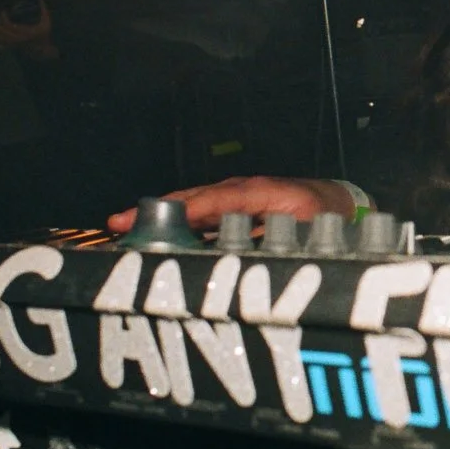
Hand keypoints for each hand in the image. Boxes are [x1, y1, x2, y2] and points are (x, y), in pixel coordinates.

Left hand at [0, 7, 52, 46]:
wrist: (42, 52)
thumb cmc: (44, 37)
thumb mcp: (46, 24)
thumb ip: (44, 11)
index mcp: (23, 34)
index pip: (9, 26)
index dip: (4, 17)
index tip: (2, 10)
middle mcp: (14, 39)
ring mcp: (10, 43)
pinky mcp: (8, 44)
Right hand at [106, 176, 351, 235]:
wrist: (334, 203)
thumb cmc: (320, 215)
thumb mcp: (306, 226)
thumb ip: (280, 237)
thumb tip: (251, 257)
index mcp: (257, 191)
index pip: (214, 199)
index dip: (182, 209)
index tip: (153, 218)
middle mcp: (238, 190)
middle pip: (190, 199)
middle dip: (153, 210)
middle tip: (116, 224)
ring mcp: (231, 198)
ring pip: (189, 206)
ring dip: (158, 217)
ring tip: (122, 230)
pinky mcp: (229, 208)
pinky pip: (198, 214)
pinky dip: (174, 224)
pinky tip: (152, 239)